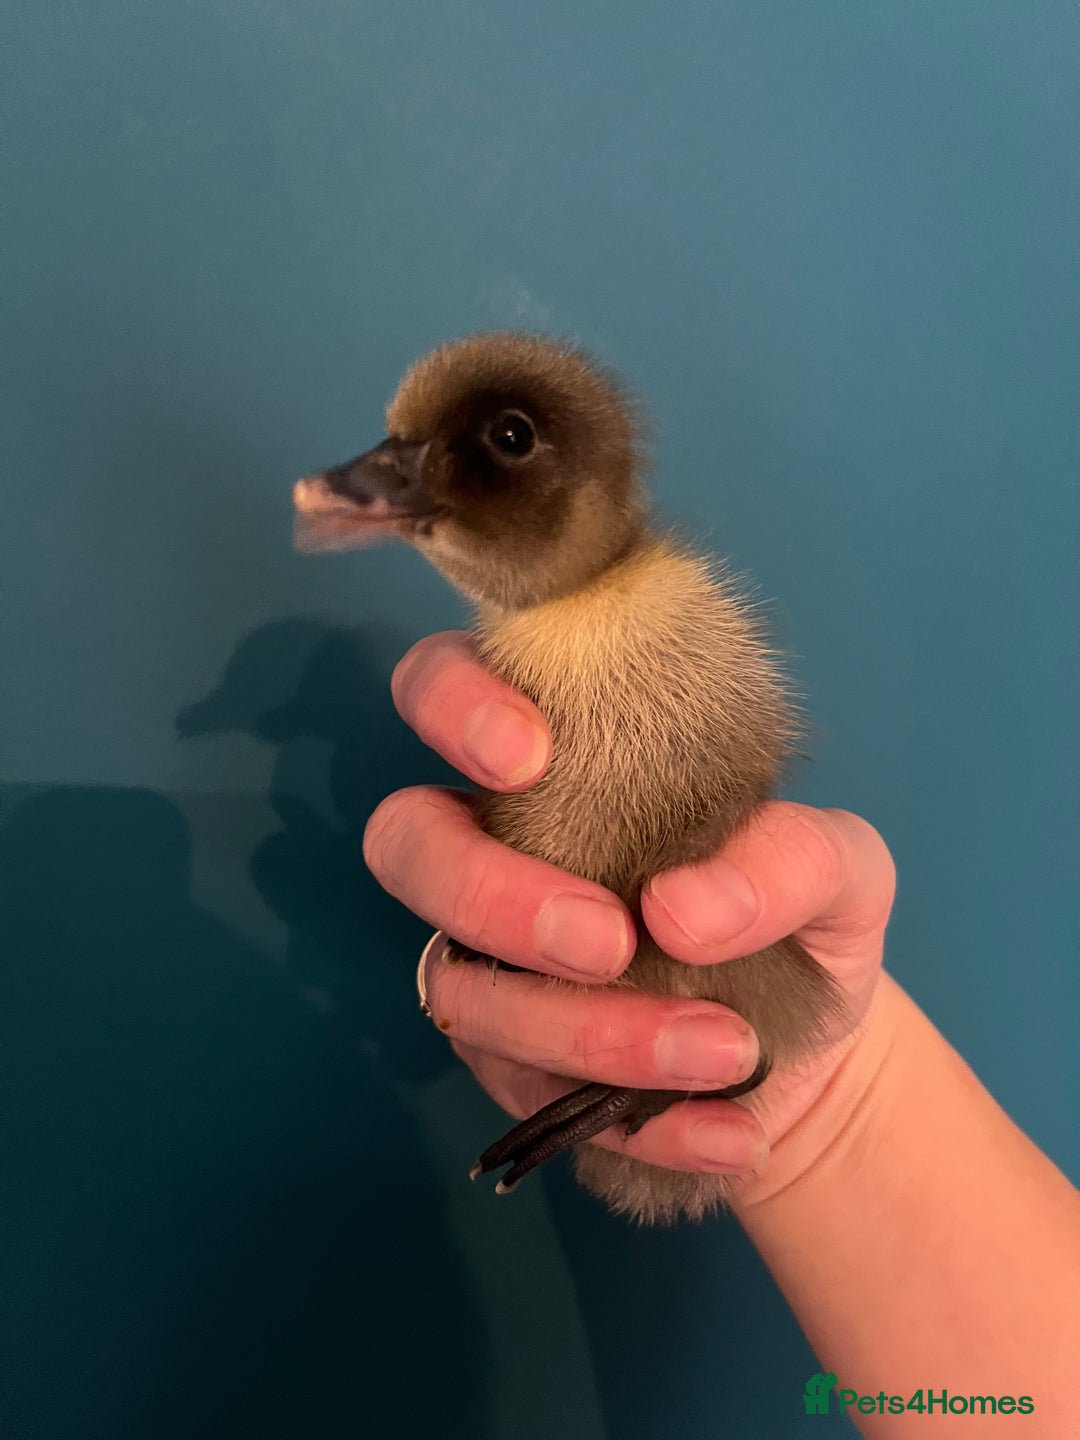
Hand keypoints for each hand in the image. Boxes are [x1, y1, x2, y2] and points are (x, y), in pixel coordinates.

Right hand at [364, 631, 895, 1189]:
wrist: (812, 1047)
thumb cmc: (802, 916)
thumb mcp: (840, 868)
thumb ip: (788, 855)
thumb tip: (682, 907)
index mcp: (556, 761)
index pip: (440, 684)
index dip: (452, 702)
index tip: (532, 756)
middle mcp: (494, 851)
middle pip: (405, 843)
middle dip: (492, 896)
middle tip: (609, 942)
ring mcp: (488, 963)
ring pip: (465, 990)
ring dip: (595, 1030)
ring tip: (729, 1050)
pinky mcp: (509, 1063)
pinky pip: (533, 1096)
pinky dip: (642, 1120)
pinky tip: (732, 1128)